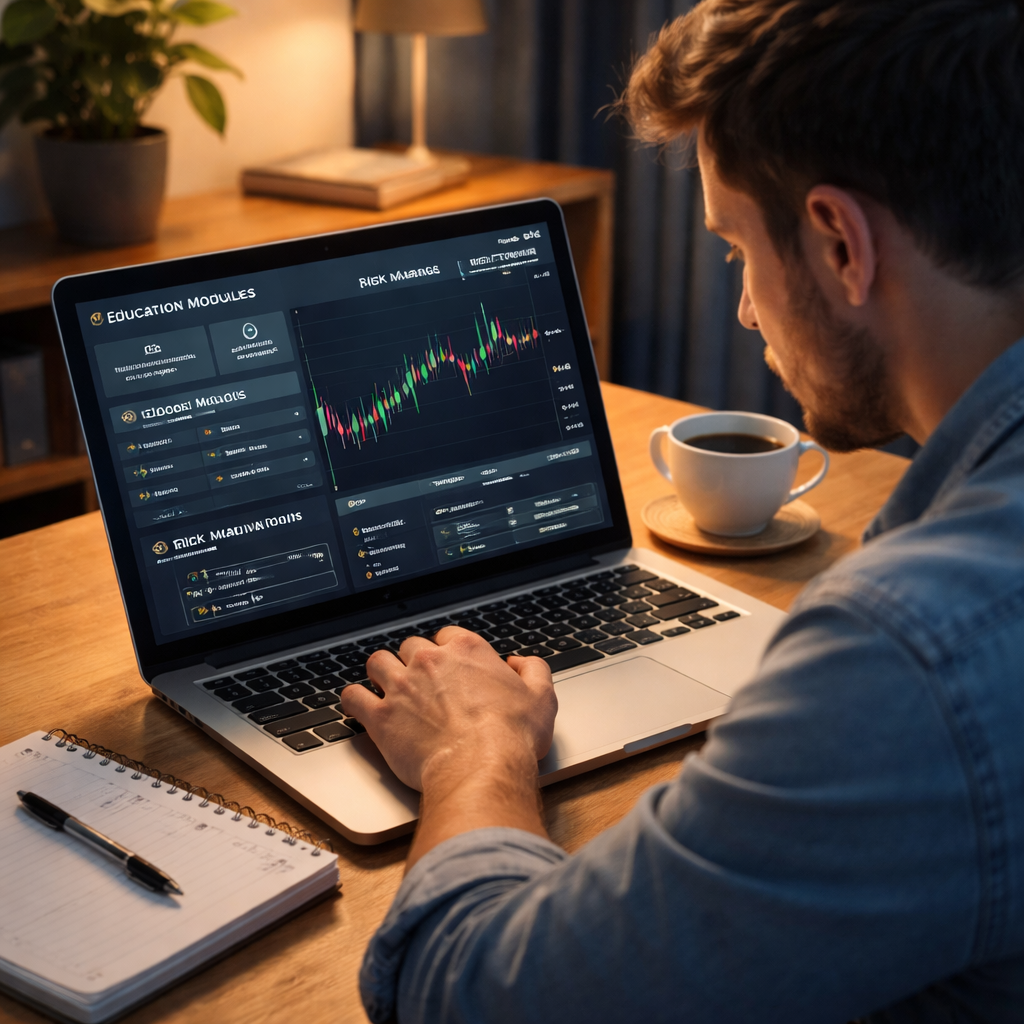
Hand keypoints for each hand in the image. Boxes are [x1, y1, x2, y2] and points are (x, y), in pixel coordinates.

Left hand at [340, 627, 557, 792]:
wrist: (482, 766)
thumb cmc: (511, 735)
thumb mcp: (541, 697)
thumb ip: (533, 670)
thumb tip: (520, 662)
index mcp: (466, 650)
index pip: (446, 636)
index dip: (445, 651)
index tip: (447, 665)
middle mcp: (430, 661)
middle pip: (409, 647)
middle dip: (413, 661)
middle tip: (419, 682)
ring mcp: (402, 686)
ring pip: (377, 662)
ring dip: (381, 672)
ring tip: (386, 686)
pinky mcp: (381, 716)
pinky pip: (353, 697)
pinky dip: (353, 700)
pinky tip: (358, 706)